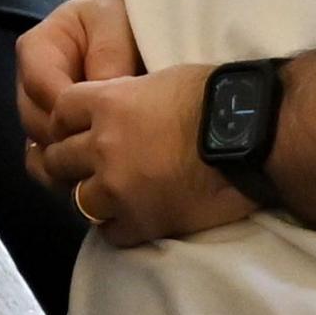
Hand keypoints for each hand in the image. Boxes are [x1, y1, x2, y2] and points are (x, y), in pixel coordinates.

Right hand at [17, 0, 140, 158]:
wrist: (124, 22)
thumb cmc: (117, 17)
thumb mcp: (114, 26)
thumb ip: (108, 61)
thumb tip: (104, 107)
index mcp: (36, 49)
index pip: (40, 87)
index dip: (69, 111)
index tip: (105, 124)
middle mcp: (29, 83)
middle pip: (36, 122)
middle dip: (71, 140)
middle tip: (112, 154)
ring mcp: (39, 110)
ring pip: (41, 145)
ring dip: (71, 160)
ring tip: (109, 168)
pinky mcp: (54, 130)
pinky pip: (51, 159)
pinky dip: (70, 172)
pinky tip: (99, 179)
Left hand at [32, 63, 255, 247]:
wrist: (257, 136)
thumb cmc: (218, 98)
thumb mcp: (160, 81)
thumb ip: (128, 96)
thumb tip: (125, 106)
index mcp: (106, 103)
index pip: (59, 112)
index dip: (67, 123)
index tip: (77, 130)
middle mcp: (102, 145)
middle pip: (58, 159)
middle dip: (68, 162)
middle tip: (85, 167)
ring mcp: (118, 187)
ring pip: (78, 199)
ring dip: (92, 197)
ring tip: (111, 196)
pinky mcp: (142, 221)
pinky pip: (109, 233)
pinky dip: (118, 227)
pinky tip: (133, 219)